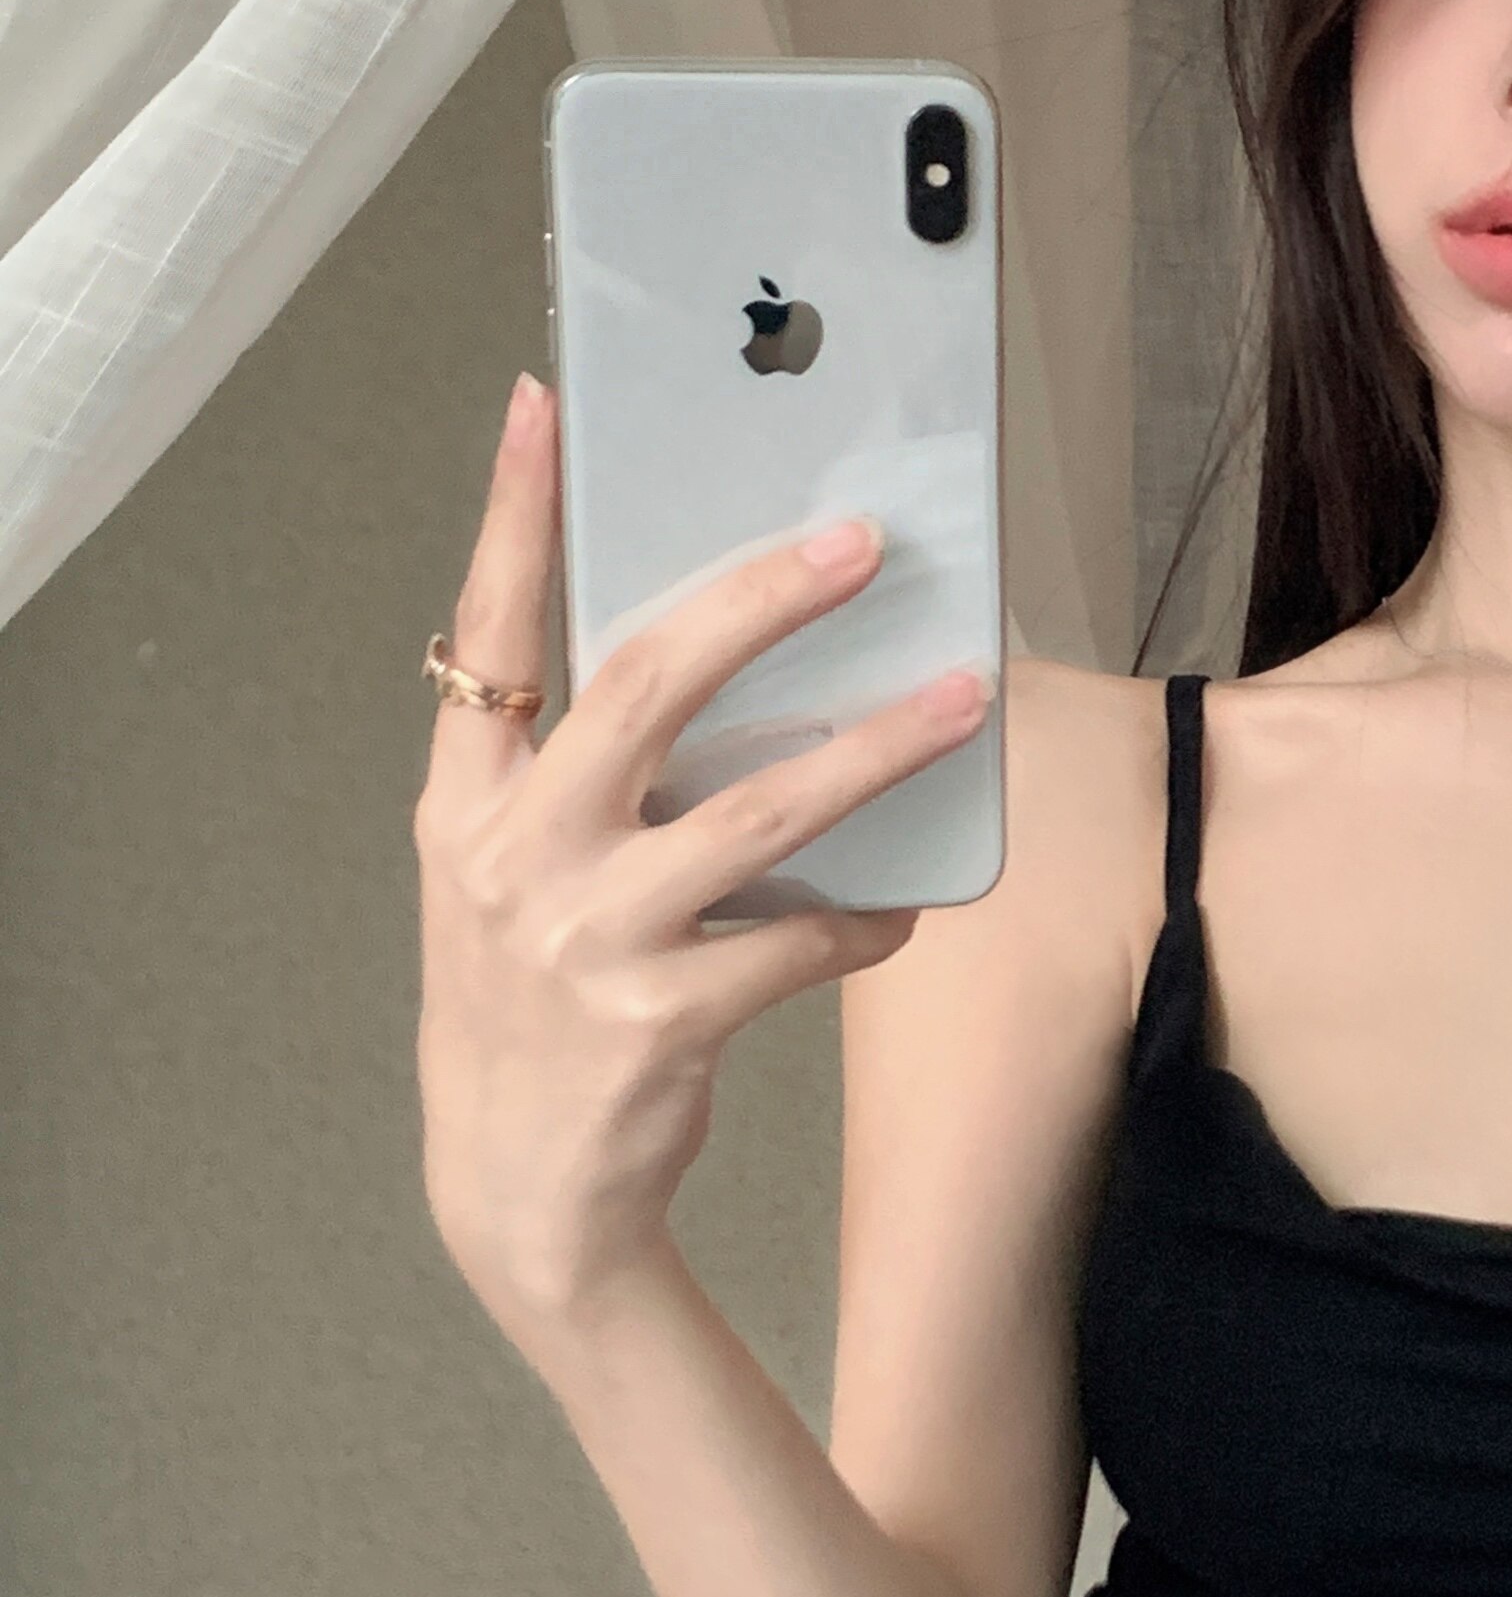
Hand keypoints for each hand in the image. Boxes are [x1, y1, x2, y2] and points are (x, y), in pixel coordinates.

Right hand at [412, 372, 993, 1346]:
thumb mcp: (513, 876)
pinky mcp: (658, 1023)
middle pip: (644, 689)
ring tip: (962, 703)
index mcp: (465, 803)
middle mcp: (511, 858)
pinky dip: (863, 920)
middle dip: (760, 603)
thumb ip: (580, 776)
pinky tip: (902, 908)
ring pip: (757, 815)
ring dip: (873, 752)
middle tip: (858, 544)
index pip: (486, 632)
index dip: (514, 517)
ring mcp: (583, 942)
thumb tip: (721, 655)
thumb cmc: (534, 1003)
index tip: (544, 406)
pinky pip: (798, 945)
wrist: (521, 1190)